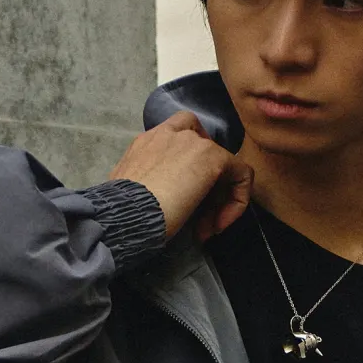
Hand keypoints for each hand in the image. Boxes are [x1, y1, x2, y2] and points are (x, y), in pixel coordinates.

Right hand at [107, 111, 253, 242]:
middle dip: (207, 191)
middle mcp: (170, 134)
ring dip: (220, 201)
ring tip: (207, 228)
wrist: (126, 214)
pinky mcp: (212, 158)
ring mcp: (193, 142)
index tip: (181, 201)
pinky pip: (241, 174)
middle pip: (205, 153)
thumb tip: (159, 198)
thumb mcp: (128, 191)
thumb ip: (146, 185)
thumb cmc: (121, 211)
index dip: (188, 170)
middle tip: (200, 221)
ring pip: (224, 165)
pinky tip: (218, 225)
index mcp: (147, 143)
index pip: (180, 141)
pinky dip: (237, 201)